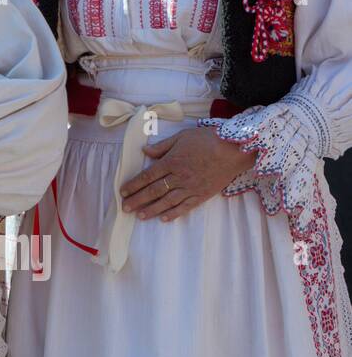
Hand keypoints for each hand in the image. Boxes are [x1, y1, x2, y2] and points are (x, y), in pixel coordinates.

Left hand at [120, 126, 256, 221]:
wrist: (234, 150)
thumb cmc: (207, 140)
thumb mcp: (181, 137)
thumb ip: (162, 146)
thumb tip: (144, 151)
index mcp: (171, 162)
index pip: (147, 176)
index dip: (134, 185)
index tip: (122, 192)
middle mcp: (178, 177)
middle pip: (154, 191)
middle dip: (137, 200)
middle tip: (125, 208)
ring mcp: (190, 188)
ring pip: (167, 202)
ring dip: (152, 210)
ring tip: (139, 216)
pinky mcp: (202, 195)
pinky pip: (185, 207)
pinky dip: (174, 214)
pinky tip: (164, 219)